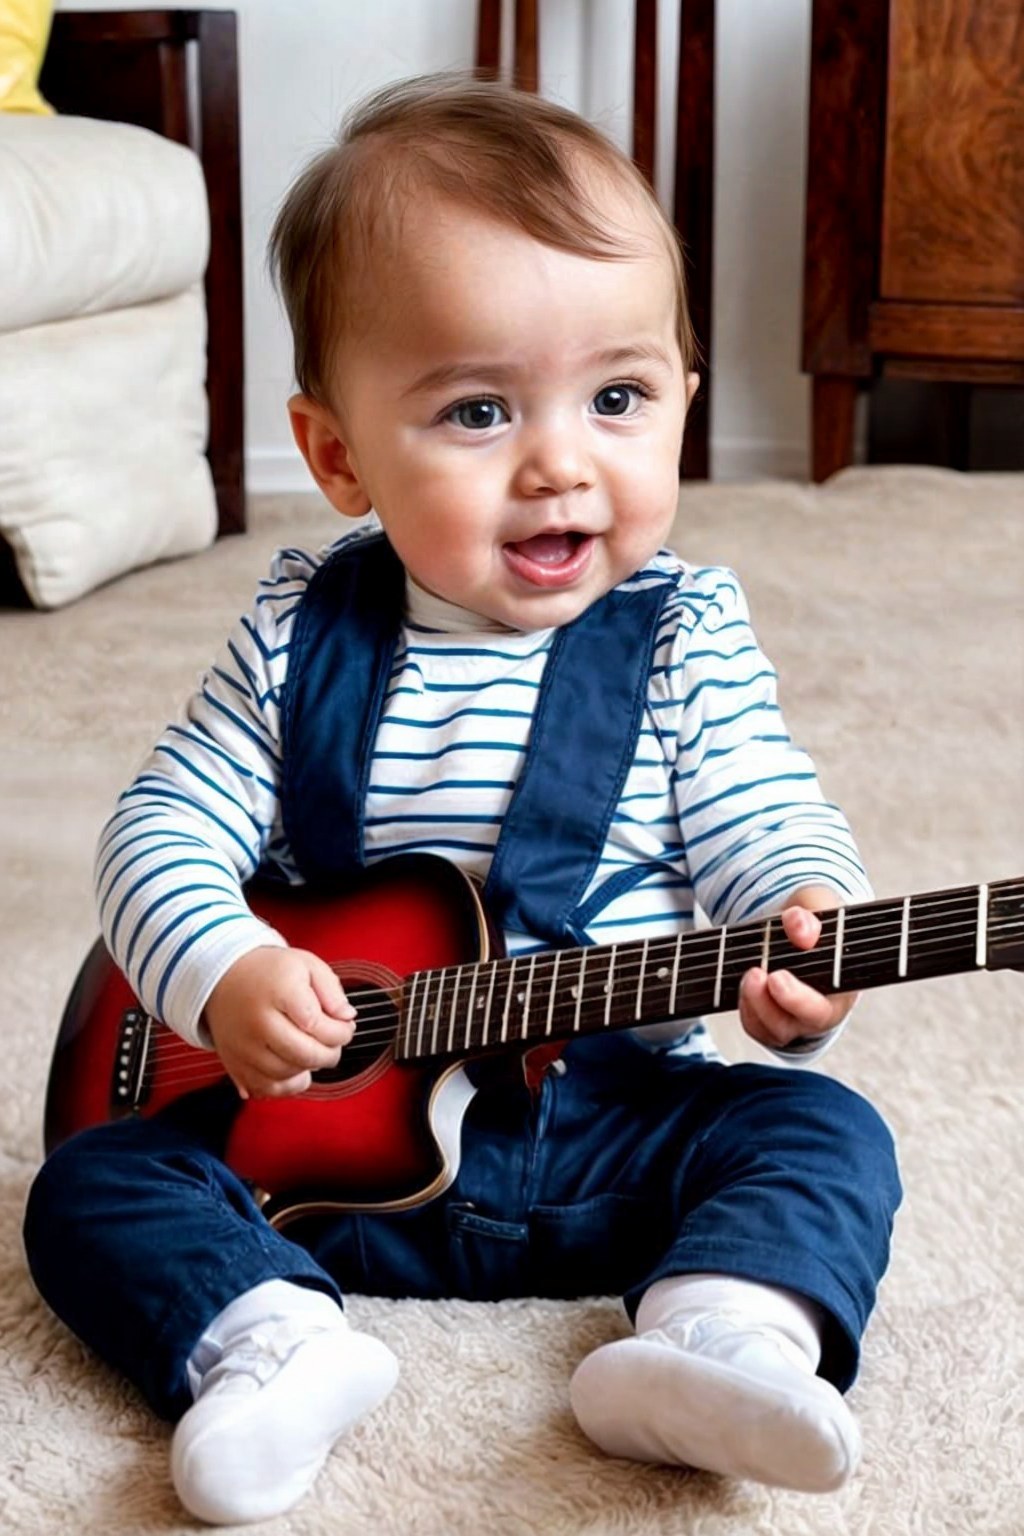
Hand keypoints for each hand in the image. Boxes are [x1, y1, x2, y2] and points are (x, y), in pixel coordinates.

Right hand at [204, 946, 355, 1099]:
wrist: (223, 977)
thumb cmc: (269, 972)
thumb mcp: (307, 965)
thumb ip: (332, 991)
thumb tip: (347, 1017)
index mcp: (278, 992)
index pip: (317, 1025)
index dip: (340, 1031)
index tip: (345, 1027)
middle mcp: (258, 1022)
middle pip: (305, 1054)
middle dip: (330, 1054)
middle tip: (333, 1044)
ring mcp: (244, 1046)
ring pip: (287, 1075)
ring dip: (309, 1069)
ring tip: (312, 1051)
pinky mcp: (234, 1063)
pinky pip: (266, 1088)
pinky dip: (287, 1085)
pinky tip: (294, 1068)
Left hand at [738, 886, 855, 1050]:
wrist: (798, 932)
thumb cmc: (815, 922)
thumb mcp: (817, 907)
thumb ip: (811, 915)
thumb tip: (801, 931)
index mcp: (843, 987)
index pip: (826, 1006)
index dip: (799, 999)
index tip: (776, 978)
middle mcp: (822, 1012)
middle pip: (800, 1023)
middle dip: (774, 1004)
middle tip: (757, 975)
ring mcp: (797, 1022)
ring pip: (775, 1029)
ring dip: (755, 1004)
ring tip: (750, 973)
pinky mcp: (774, 1024)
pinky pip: (757, 1027)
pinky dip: (746, 1008)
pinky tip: (744, 983)